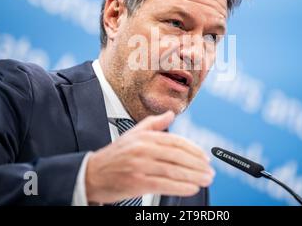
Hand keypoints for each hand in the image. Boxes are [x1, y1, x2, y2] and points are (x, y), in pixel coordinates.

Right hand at [85, 110, 214, 203]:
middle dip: (197, 165)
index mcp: (145, 137)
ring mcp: (140, 166)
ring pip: (173, 170)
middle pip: (177, 156)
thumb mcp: (133, 134)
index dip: (193, 149)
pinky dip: (180, 187)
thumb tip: (171, 114)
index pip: (175, 141)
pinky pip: (164, 184)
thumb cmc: (114, 155)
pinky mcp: (137, 182)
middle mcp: (143, 149)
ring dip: (193, 176)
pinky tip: (191, 188)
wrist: (91, 174)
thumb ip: (153, 123)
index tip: (205, 157)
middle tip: (210, 171)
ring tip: (205, 180)